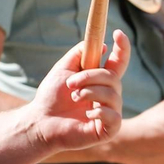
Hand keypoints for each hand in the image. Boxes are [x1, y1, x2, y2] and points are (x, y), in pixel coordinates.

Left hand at [26, 30, 128, 152]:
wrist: (41, 120)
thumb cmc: (51, 96)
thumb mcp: (63, 69)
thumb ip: (80, 53)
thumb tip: (102, 45)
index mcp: (100, 81)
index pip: (118, 62)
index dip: (122, 48)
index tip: (118, 33)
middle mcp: (109, 95)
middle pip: (113, 77)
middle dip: (90, 77)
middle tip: (70, 83)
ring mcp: (110, 112)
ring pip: (112, 95)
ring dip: (89, 93)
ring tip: (73, 98)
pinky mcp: (108, 130)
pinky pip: (113, 116)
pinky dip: (98, 112)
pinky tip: (85, 115)